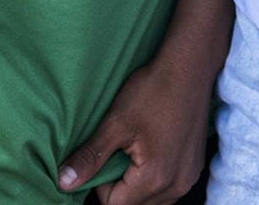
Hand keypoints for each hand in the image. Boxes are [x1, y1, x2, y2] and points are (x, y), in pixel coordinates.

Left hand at [55, 52, 211, 202]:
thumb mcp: (116, 122)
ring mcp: (188, 178)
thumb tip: (64, 182)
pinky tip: (152, 150)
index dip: (100, 185)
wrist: (190, 66)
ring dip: (137, 184)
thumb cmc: (155, 90)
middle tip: (118, 151)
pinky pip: (168, 188)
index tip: (104, 155)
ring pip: (151, 199)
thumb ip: (90, 157)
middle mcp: (176, 185)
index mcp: (155, 178)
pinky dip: (155, 177)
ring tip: (135, 150)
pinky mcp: (194, 168)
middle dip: (120, 186)